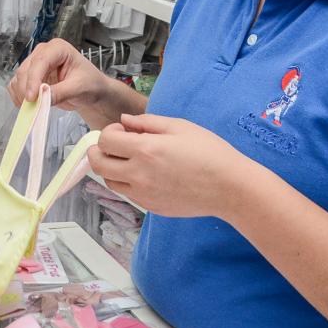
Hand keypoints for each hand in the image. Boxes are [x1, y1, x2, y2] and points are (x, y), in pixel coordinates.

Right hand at [9, 40, 145, 127]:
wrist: (91, 91)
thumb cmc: (90, 84)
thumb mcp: (80, 88)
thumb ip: (61, 92)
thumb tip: (42, 99)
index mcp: (58, 48)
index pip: (40, 62)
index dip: (33, 80)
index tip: (31, 98)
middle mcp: (43, 53)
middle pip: (26, 70)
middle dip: (26, 90)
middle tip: (32, 108)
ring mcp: (35, 64)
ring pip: (19, 78)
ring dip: (21, 94)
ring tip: (32, 108)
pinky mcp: (30, 76)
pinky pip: (17, 85)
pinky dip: (18, 96)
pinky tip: (28, 106)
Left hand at [91, 113, 260, 219]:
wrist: (230, 187)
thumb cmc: (209, 152)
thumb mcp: (180, 127)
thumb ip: (147, 122)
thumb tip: (124, 121)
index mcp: (145, 149)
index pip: (105, 141)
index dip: (109, 131)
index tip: (123, 130)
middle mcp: (139, 174)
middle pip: (98, 163)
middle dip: (100, 150)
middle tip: (115, 145)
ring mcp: (143, 194)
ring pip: (109, 181)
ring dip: (112, 167)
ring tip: (130, 159)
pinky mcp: (150, 207)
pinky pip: (127, 193)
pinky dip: (127, 182)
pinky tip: (146, 174)